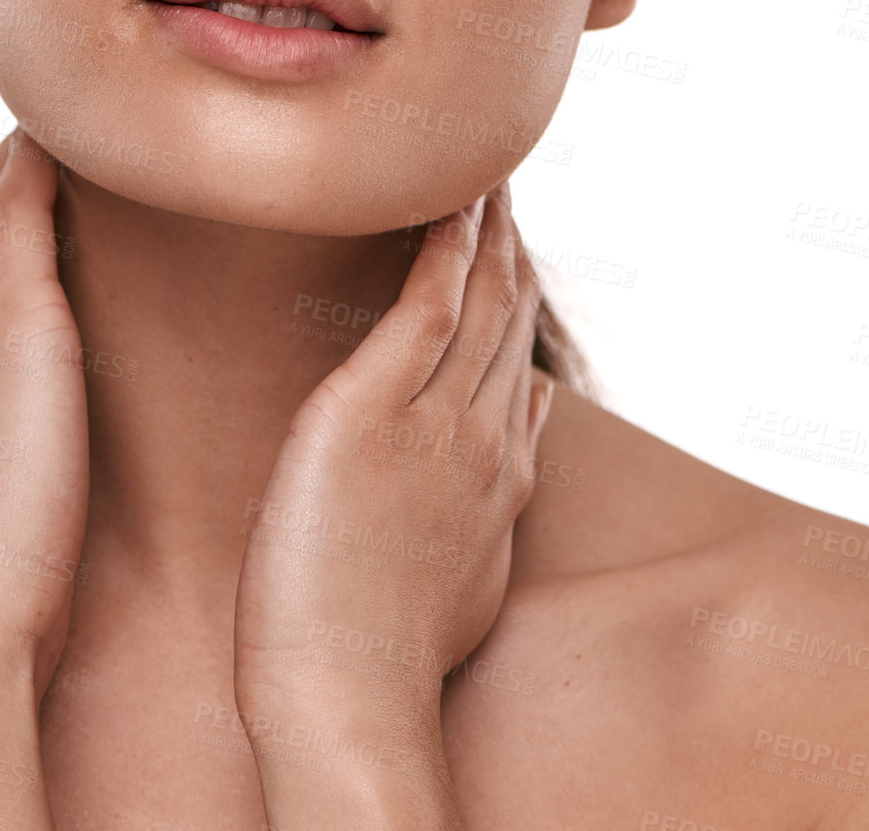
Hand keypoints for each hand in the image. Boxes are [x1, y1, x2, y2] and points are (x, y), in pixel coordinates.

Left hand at [233, 183, 551, 727]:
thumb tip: (521, 440)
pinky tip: (446, 203)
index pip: (520, 363)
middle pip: (514, 317)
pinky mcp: (375, 409)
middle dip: (511, 246)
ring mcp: (437, 421)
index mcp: (499, 477)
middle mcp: (484, 438)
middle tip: (502, 182)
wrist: (348, 697)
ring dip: (486, 229)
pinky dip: (442, 248)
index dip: (520, 300)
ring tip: (482, 170)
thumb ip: (488, 502)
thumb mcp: (463, 574)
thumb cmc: (379, 654)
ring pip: (482, 299)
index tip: (512, 251)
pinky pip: (426, 306)